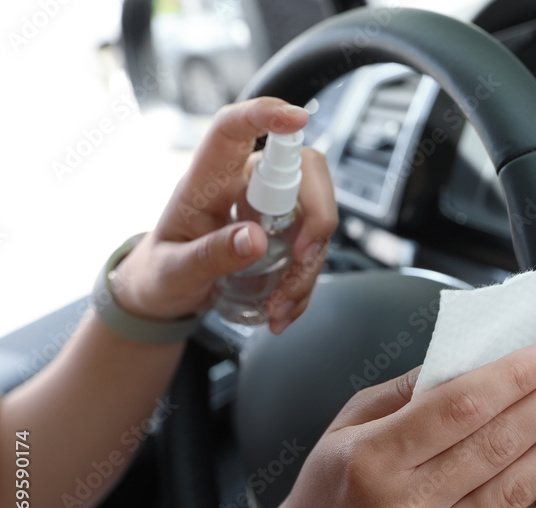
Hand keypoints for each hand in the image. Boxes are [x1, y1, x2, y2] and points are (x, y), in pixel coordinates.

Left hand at [112, 97, 337, 333]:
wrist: (166, 295)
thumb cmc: (161, 273)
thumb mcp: (174, 272)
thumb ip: (209, 256)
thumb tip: (254, 239)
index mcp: (208, 179)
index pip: (234, 129)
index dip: (266, 114)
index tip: (297, 117)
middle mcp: (244, 184)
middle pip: (302, 169)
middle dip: (317, 215)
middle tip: (302, 257)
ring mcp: (270, 207)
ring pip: (316, 214)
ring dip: (310, 264)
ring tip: (280, 304)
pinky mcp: (285, 233)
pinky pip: (314, 246)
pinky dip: (307, 281)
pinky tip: (284, 308)